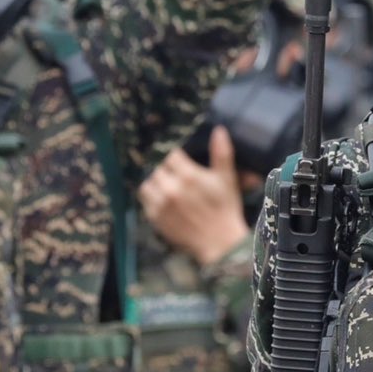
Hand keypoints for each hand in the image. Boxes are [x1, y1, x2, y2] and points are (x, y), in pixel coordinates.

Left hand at [139, 128, 249, 266]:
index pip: (170, 155)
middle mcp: (171, 188)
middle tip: (174, 173)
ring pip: (147, 183)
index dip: (174, 155)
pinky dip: (152, 198)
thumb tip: (219, 130)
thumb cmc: (225, 207)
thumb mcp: (227, 179)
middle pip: (157, 168)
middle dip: (165, 168)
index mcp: (189, 176)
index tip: (179, 159)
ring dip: (155, 182)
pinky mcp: (155, 218)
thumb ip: (221, 153)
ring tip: (165, 185)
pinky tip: (162, 199)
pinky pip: (145, 201)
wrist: (219, 242)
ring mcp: (161, 204)